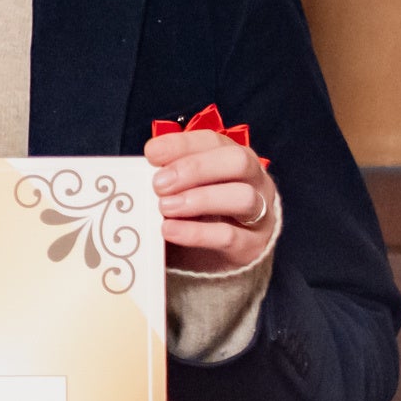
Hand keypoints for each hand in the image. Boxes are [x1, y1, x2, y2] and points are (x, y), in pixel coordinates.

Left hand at [147, 129, 277, 270]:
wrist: (214, 259)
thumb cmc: (196, 215)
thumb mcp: (183, 190)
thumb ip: (168, 178)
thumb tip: (140, 171)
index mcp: (234, 160)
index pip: (214, 141)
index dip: (182, 144)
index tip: (151, 153)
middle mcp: (254, 182)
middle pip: (238, 161)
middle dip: (196, 168)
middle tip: (159, 183)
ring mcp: (260, 214)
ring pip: (242, 197)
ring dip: (200, 199)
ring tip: (164, 207)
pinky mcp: (252, 246)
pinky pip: (229, 236)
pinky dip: (196, 232)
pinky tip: (169, 230)